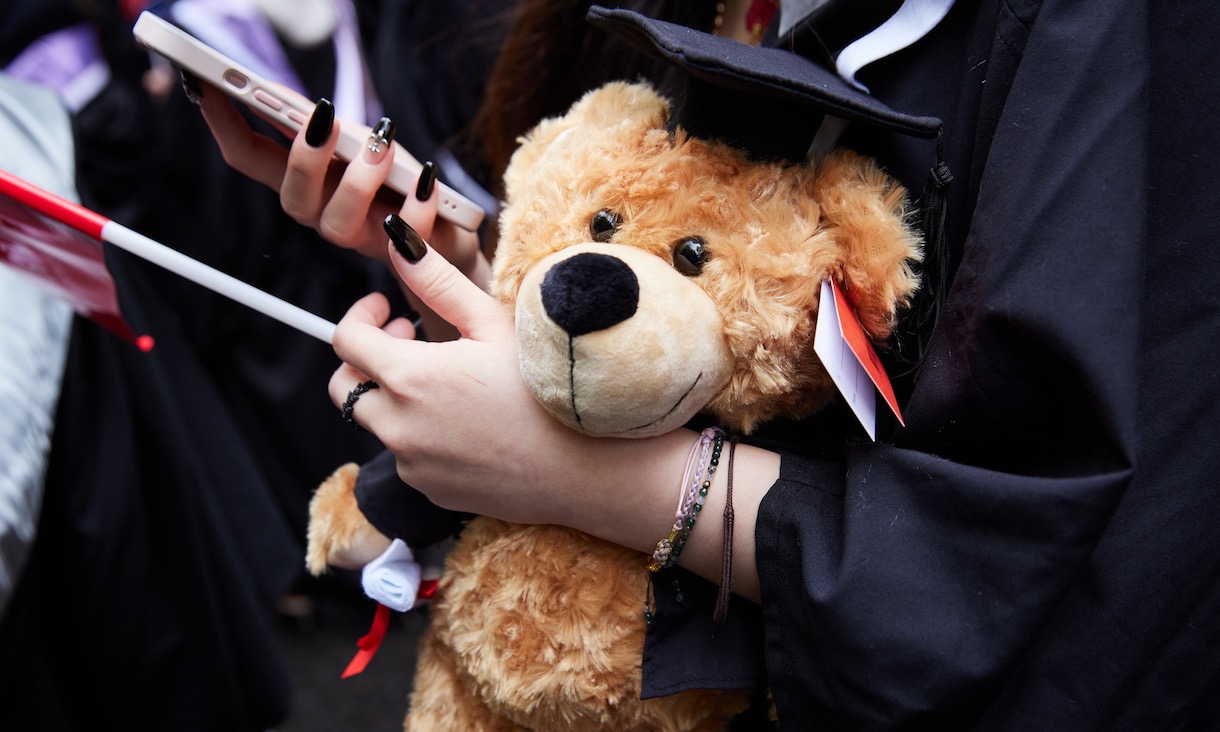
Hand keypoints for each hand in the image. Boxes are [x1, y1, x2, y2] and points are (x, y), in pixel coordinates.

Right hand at [195, 82, 486, 281]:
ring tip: (381, 147)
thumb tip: (301, 106)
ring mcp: (364, 238)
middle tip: (325, 119)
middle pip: (291, 199)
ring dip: (357, 181)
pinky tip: (428, 180)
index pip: (251, 156)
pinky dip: (417, 206)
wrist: (456, 235)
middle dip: (303, 159)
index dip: (224, 123)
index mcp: (309, 184)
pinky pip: (404, 236)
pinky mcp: (406, 254)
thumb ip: (336, 130)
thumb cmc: (405, 184)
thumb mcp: (369, 144)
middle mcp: (326, 215)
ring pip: (337, 225)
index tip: (206, 85)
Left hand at [327, 221, 588, 523]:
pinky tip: (467, 421)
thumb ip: (436, 282)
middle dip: (365, 358)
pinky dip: (420, 434)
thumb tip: (397, 242)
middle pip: (343, 387)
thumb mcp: (493, 324)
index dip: (360, 315)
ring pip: (378, 422)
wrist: (583, 467)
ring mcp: (412, 464)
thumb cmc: (547, 389)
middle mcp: (399, 426)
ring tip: (445, 381)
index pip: (345, 340)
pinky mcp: (429, 490)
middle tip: (408, 339)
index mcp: (410, 377)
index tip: (386, 308)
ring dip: (395, 397)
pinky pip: (407, 455)